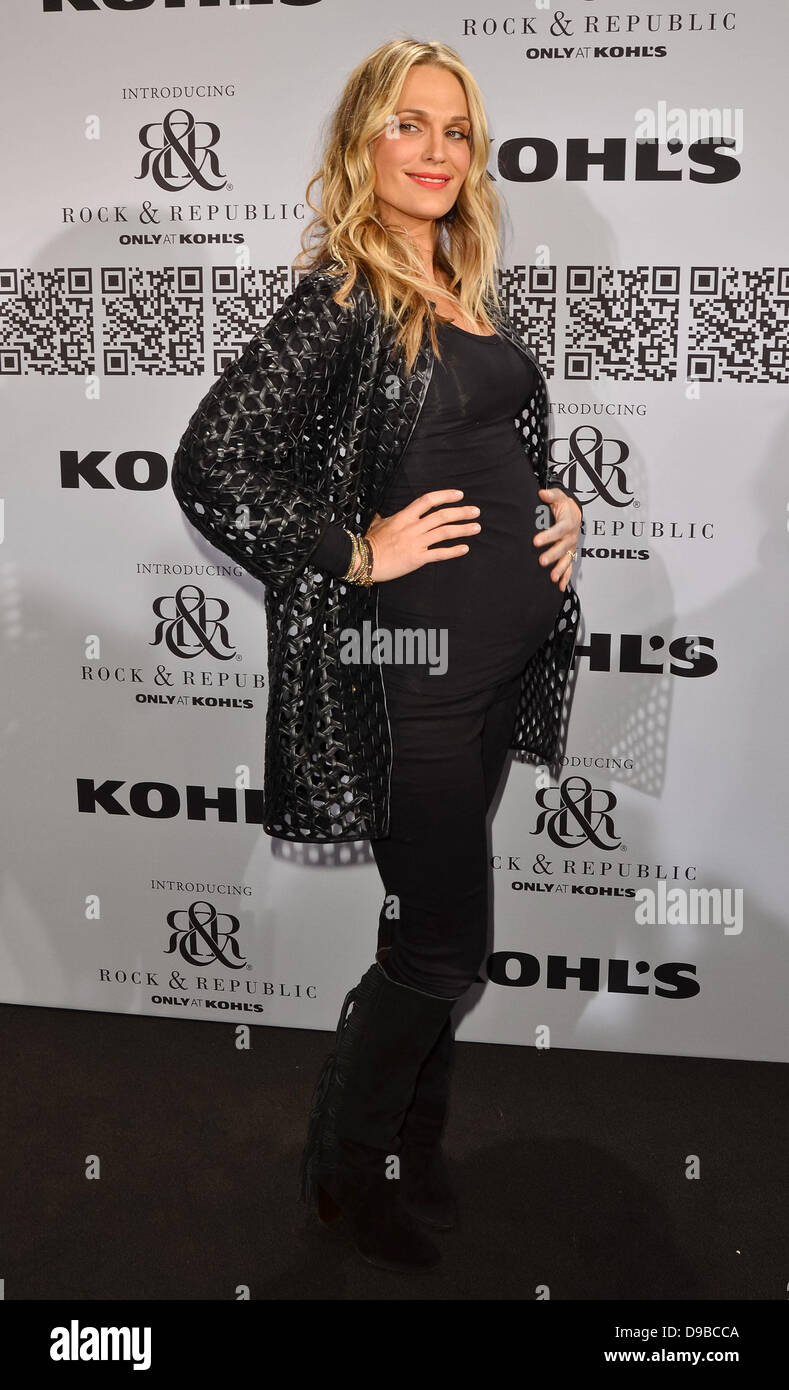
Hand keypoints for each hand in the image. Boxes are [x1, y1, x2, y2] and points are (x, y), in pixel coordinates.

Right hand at [363, 489, 480, 582]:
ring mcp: (416, 542)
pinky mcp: (417, 558)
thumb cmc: (369, 543)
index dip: (445, 495)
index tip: (459, 495)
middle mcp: (413, 527)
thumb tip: (381, 516)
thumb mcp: (377, 524)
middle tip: (475, 511)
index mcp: (404, 516)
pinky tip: (464, 548)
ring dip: (462, 529)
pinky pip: (439, 553)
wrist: (364, 560)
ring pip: (444, 532)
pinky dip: (453, 551)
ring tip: (476, 527)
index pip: (428, 500)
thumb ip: (384, 519)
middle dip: (461, 512)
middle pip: (442, 516)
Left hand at [534, 488, 581, 592]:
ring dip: (560, 569)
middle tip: (541, 561)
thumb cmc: (563, 505)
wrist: (574, 513)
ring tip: (552, 578)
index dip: (547, 536)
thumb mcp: (558, 497)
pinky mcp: (570, 553)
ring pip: (567, 559)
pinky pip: (569, 567)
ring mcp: (571, 546)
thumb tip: (542, 493)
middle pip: (562, 547)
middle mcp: (571, 536)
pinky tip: (560, 587)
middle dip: (552, 555)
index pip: (558, 530)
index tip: (535, 541)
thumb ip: (551, 495)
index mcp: (568, 523)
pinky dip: (566, 577)